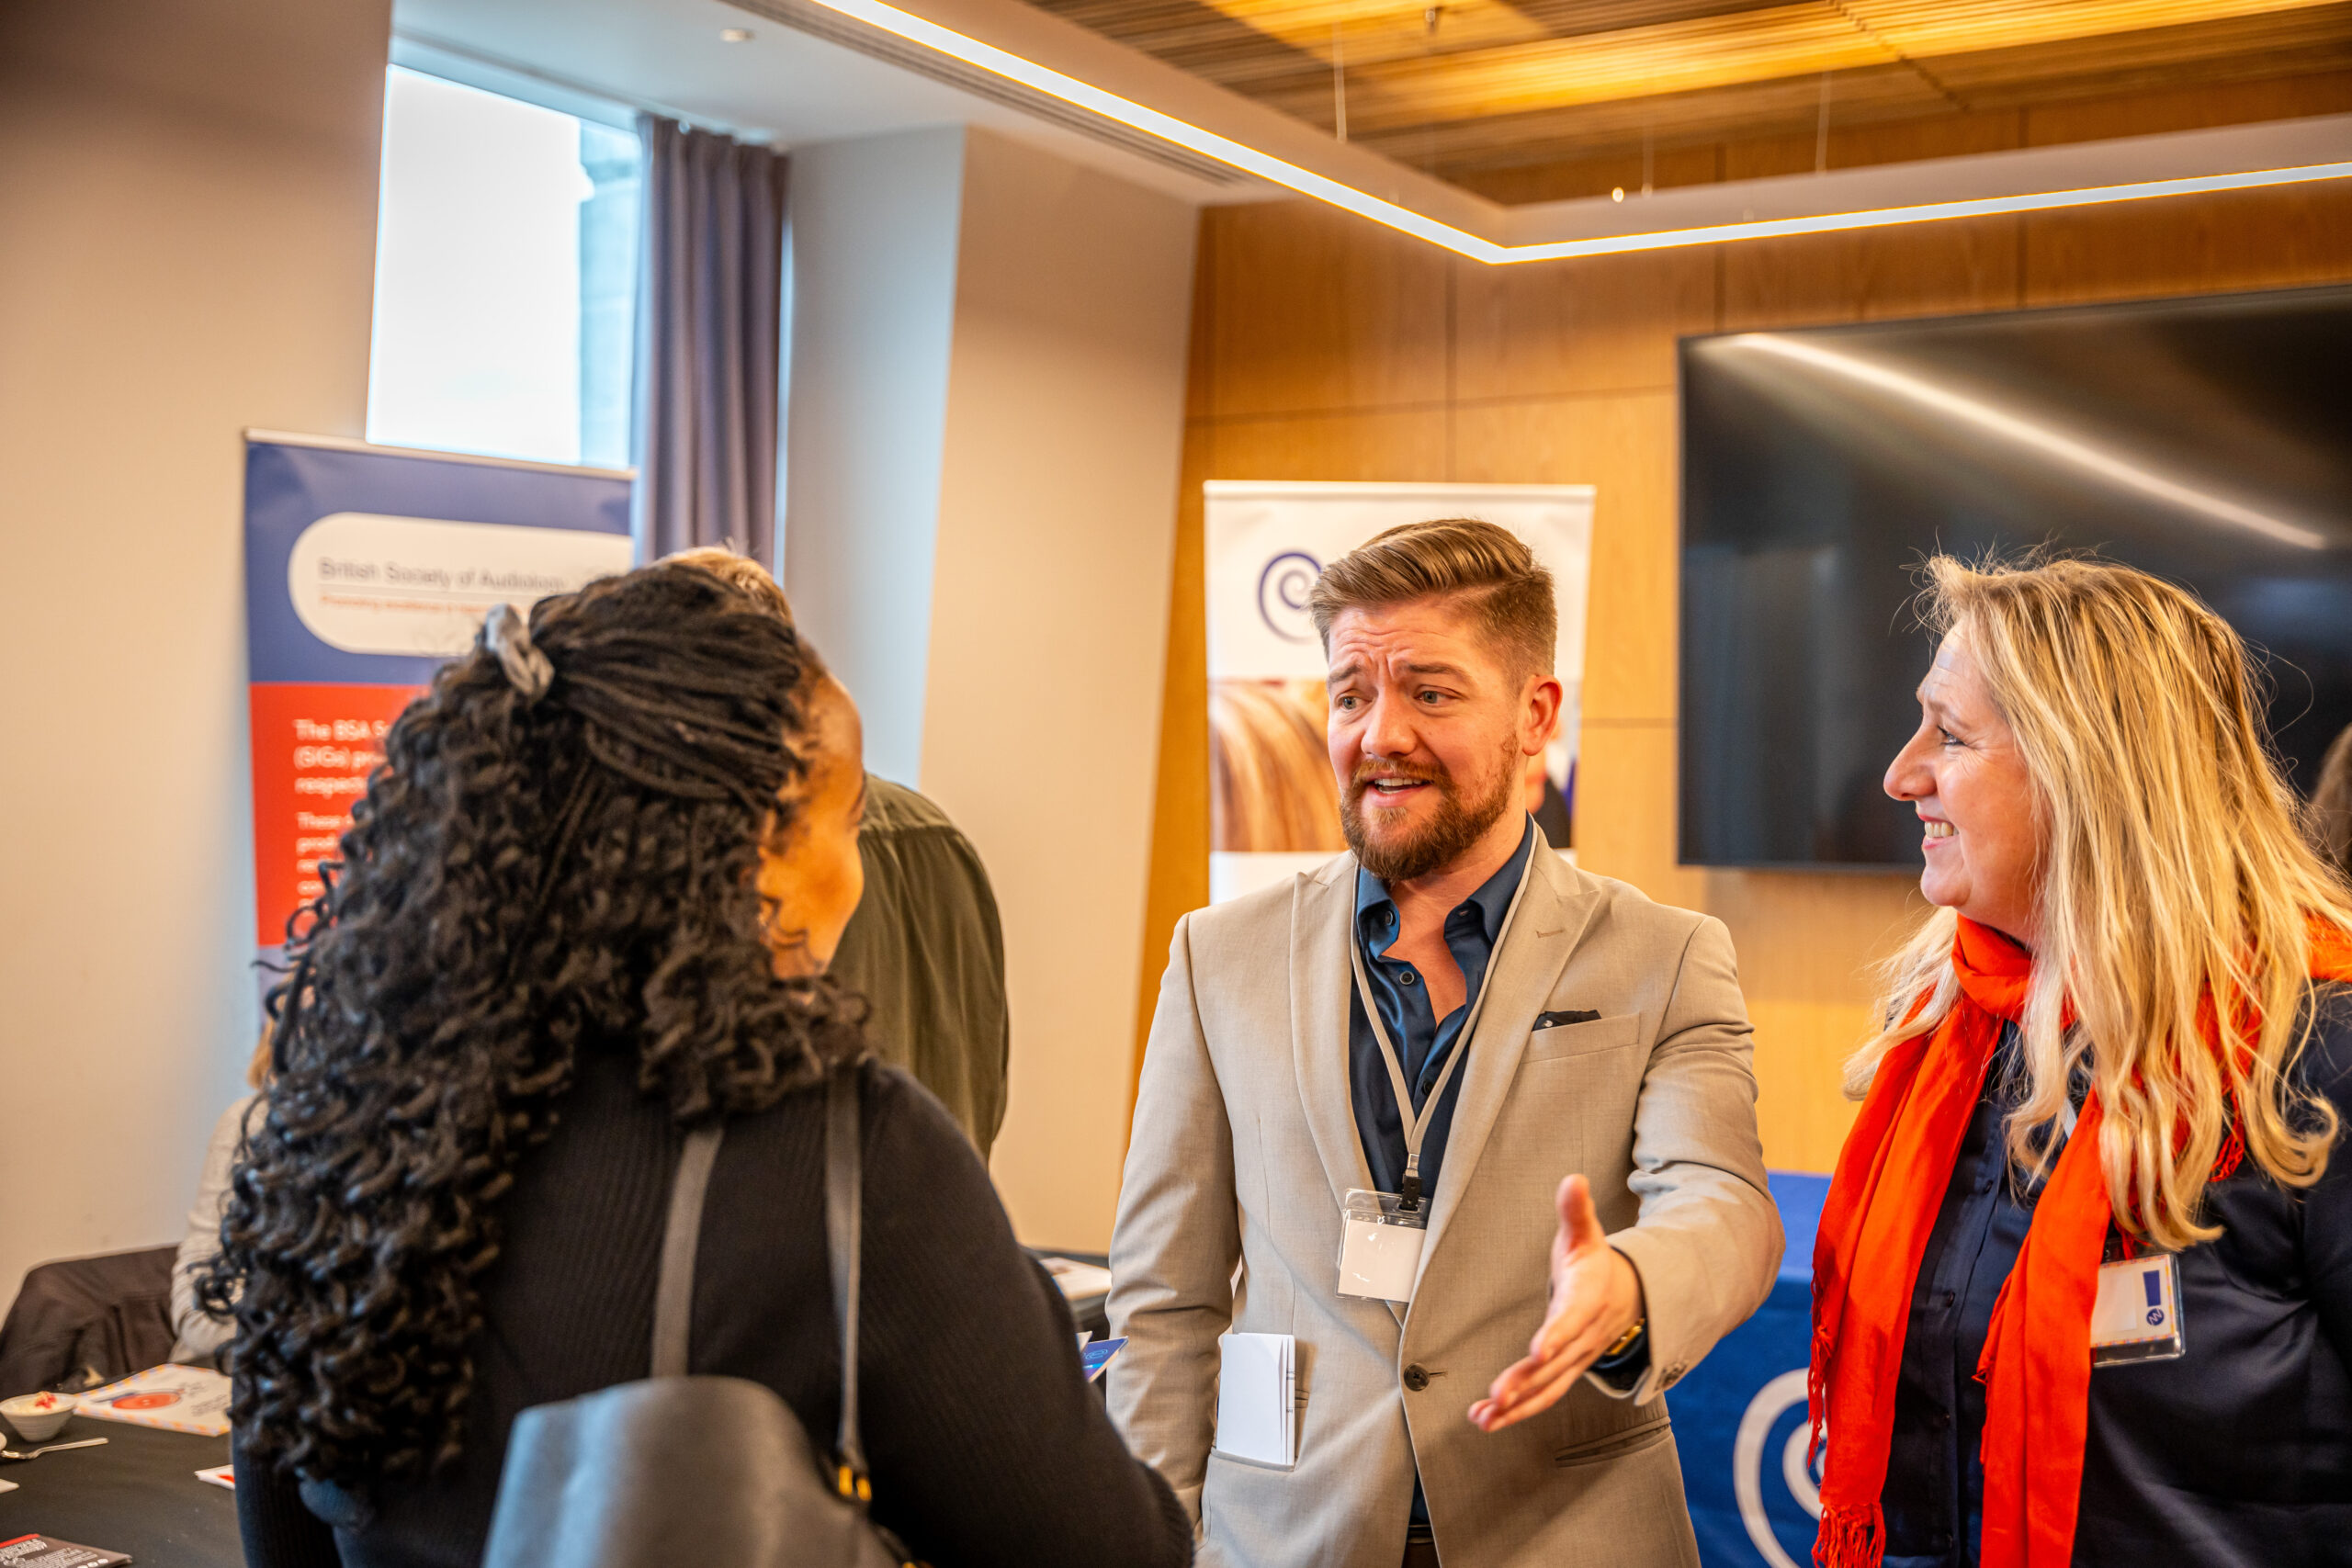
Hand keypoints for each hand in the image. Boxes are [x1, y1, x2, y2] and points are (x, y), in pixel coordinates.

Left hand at [1468, 1174, 1642, 1433]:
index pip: (1574, 1318)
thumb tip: (1573, 1180)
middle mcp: (1585, 1334)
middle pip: (1557, 1362)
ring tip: (1485, 1418)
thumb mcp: (1586, 1232)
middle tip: (1497, 1397)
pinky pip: (1544, 1395)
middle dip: (1527, 1381)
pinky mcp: (1566, 1371)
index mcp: (1590, 1297)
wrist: (1626, 1295)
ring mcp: (1577, 1358)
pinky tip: (1488, 1420)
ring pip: (1549, 1387)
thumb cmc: (1595, 1263)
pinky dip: (1518, 1411)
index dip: (1558, 1334)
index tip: (1539, 1351)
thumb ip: (1576, 1210)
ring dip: (1518, 1406)